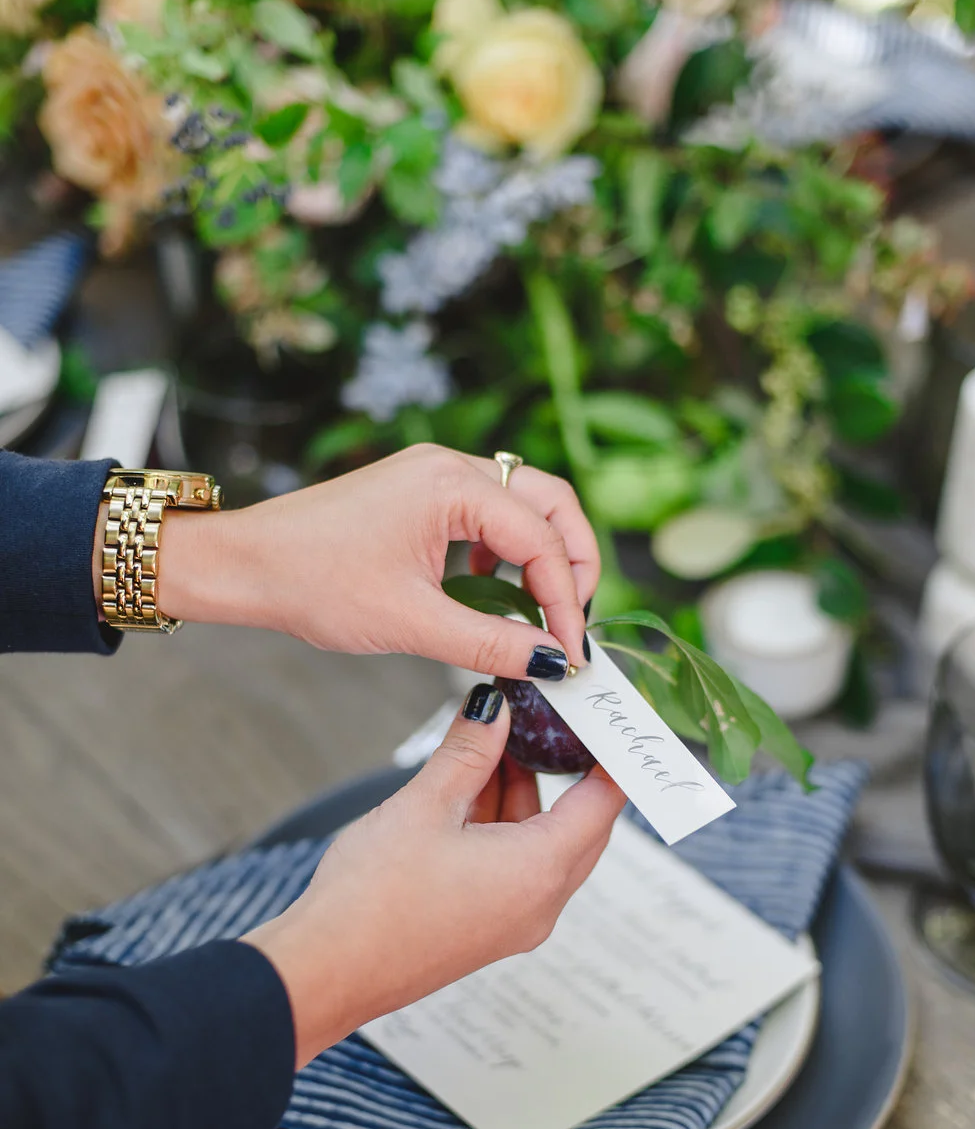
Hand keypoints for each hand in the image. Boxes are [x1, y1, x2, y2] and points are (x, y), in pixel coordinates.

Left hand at [155, 444, 597, 676]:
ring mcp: (435, 474)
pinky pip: (491, 510)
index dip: (567, 602)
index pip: (543, 540)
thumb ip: (490, 643)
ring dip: (543, 554)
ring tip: (539, 611)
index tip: (570, 654)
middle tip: (572, 622)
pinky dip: (508, 548)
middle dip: (574, 562)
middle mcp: (450, 466)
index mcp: (451, 486)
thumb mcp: (411, 623)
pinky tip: (493, 587)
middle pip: (551, 503)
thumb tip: (550, 662)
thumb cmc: (312, 583)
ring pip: (525, 503)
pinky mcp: (421, 491)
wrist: (246, 564)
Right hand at [245, 685, 625, 1066]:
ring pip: (542, 844)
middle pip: (580, 825)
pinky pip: (516, 868)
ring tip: (494, 743)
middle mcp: (540, 904)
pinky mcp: (486, 929)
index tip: (599, 718)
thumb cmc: (373, 897)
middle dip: (564, 771)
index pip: (602, 802)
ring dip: (524, 795)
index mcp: (539, 871)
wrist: (326, 970)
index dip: (607, 755)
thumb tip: (495, 709)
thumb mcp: (425, 806)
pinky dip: (503, 826)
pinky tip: (469, 789)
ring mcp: (514, 922)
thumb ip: (468, 751)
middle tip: (546, 722)